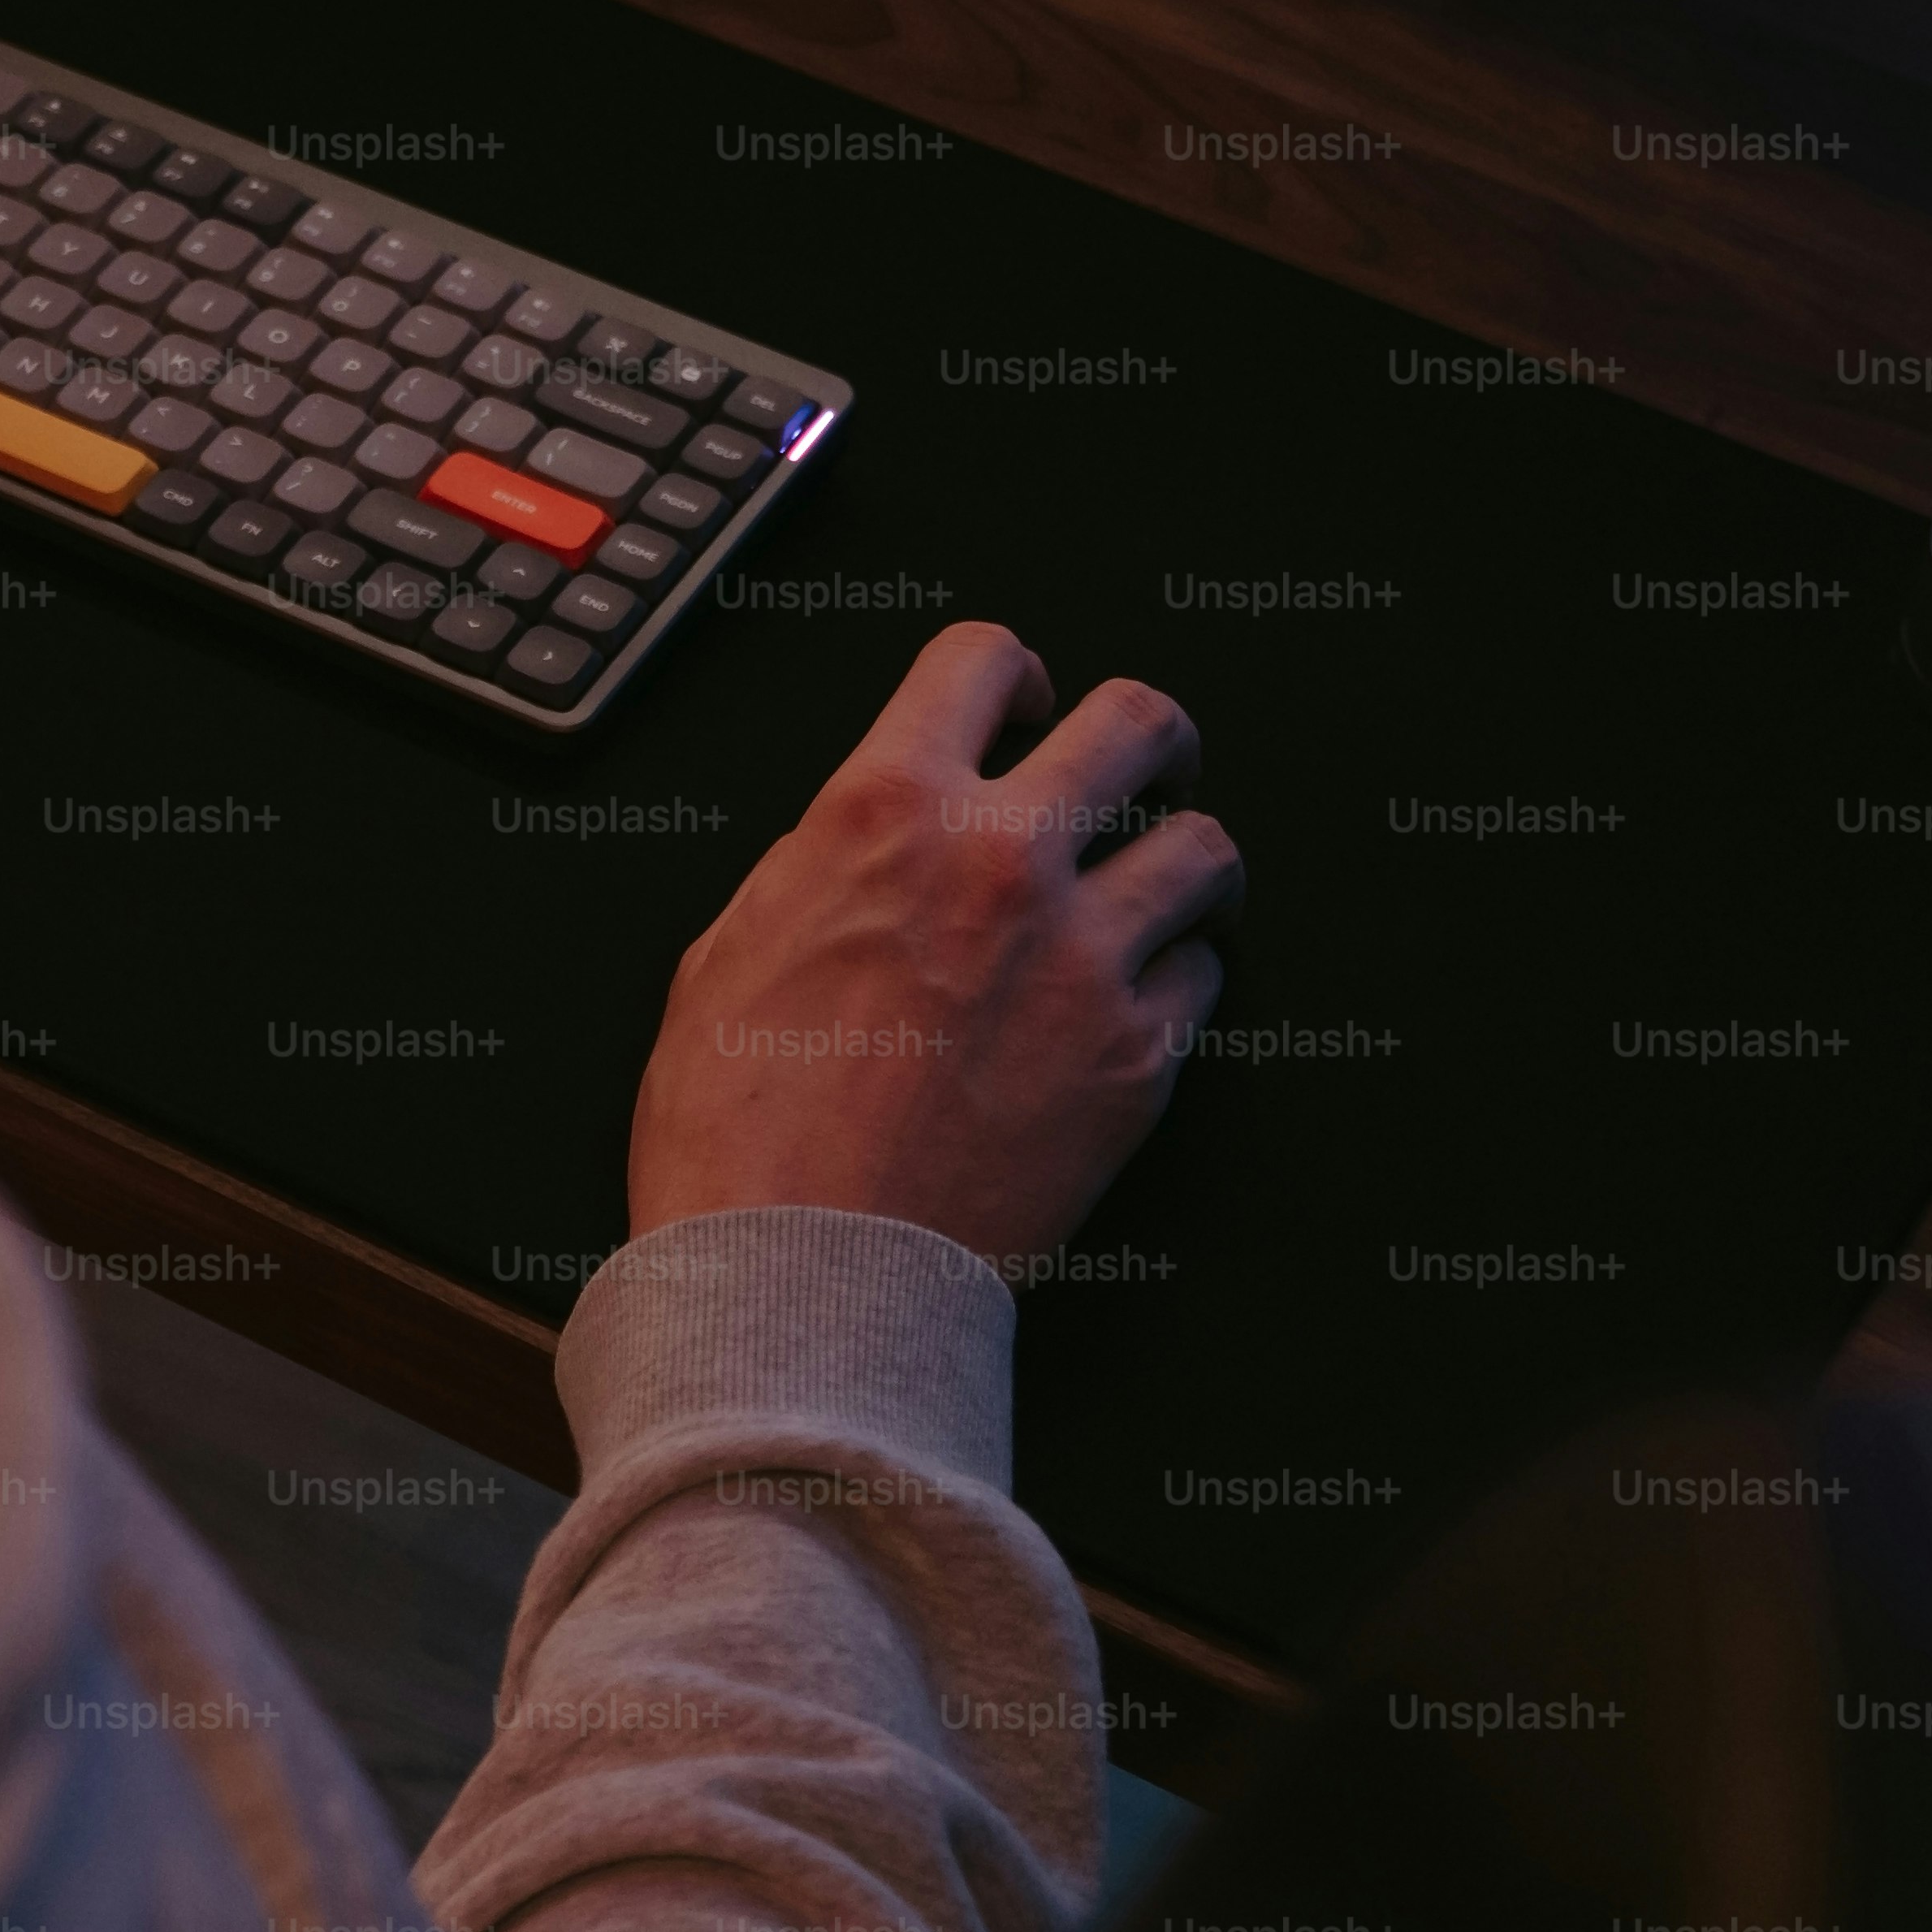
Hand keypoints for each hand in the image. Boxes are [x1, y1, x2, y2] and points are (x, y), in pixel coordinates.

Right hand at [626, 622, 1242, 1268]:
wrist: (801, 1272)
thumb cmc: (741, 1134)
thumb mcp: (728, 948)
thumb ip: (819, 865)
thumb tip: (863, 846)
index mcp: (886, 813)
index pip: (980, 659)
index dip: (1011, 674)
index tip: (1024, 705)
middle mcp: (1001, 862)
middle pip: (1137, 722)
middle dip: (1144, 739)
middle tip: (1139, 771)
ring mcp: (1083, 958)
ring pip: (1202, 849)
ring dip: (1183, 860)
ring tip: (1166, 887)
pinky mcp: (1134, 1057)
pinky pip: (1204, 979)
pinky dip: (1180, 981)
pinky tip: (1141, 1000)